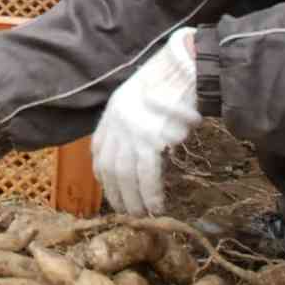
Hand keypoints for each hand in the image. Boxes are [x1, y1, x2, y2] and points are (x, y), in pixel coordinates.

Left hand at [90, 28, 202, 216]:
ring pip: (126, 175)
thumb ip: (132, 120)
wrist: (186, 68)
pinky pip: (147, 174)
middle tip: (126, 211)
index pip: (98, 149)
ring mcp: (132, 131)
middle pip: (110, 166)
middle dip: (116, 193)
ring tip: (142, 215)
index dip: (103, 173)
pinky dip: (150, 193)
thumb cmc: (170, 81)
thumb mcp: (139, 97)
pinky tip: (156, 206)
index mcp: (113, 112)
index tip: (109, 188)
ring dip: (133, 199)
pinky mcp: (151, 139)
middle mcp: (117, 123)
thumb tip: (138, 148)